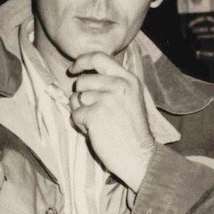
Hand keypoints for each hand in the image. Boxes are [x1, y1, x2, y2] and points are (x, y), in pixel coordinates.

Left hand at [67, 52, 155, 190]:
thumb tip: (84, 75)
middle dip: (81, 95)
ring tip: (97, 123)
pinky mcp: (95, 114)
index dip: (82, 61)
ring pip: (76, 98)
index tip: (74, 69)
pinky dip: (80, 125)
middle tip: (92, 110)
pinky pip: (75, 114)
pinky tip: (95, 131)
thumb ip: (113, 84)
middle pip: (83, 80)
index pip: (99, 57)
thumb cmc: (132, 130)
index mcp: (128, 79)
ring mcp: (106, 99)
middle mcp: (119, 85)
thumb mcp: (130, 99)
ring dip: (81, 112)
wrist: (139, 155)